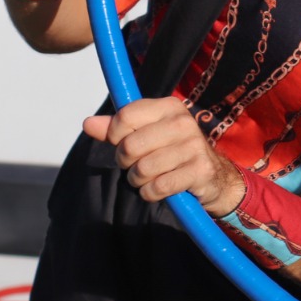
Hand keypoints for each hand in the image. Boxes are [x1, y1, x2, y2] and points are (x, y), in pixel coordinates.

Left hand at [83, 100, 246, 216]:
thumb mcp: (146, 134)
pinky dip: (151, 193)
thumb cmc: (172, 152)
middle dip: (126, 162)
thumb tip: (87, 123)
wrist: (213, 176)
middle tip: (137, 164)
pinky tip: (159, 189)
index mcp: (169, 107)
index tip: (121, 143)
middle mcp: (183, 122)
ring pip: (142, 169)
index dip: (114, 136)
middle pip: (130, 146)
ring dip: (138, 180)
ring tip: (149, 177)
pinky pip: (158, 187)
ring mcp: (194, 146)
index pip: (125, 116)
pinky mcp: (199, 170)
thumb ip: (116, 129)